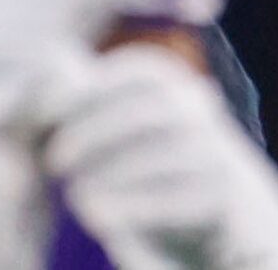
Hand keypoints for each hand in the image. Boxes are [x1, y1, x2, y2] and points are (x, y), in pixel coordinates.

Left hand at [38, 43, 234, 265]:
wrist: (230, 213)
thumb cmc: (159, 166)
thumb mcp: (132, 128)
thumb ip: (94, 98)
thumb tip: (51, 59)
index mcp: (178, 87)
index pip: (138, 72)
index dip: (92, 87)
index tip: (48, 114)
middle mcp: (201, 113)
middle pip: (147, 111)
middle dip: (95, 131)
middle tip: (53, 160)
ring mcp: (216, 153)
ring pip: (160, 156)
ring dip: (111, 173)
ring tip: (74, 195)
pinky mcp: (221, 196)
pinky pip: (175, 198)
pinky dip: (132, 208)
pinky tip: (96, 219)